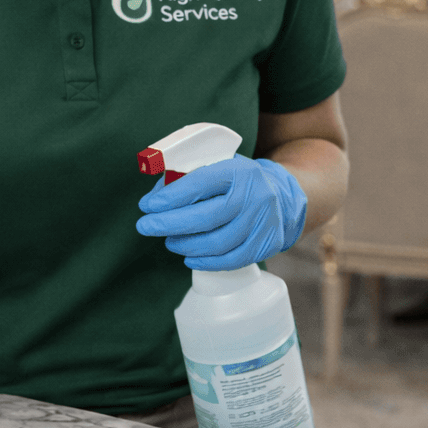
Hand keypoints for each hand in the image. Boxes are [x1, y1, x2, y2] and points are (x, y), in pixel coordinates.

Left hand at [136, 155, 306, 270]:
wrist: (282, 195)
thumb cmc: (237, 181)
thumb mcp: (217, 166)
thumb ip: (186, 177)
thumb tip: (153, 200)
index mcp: (239, 171)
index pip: (199, 184)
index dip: (170, 197)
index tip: (148, 206)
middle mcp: (255, 196)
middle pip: (206, 217)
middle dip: (169, 224)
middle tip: (146, 226)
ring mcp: (264, 222)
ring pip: (217, 243)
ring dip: (185, 244)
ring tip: (169, 241)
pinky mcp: (268, 243)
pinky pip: (232, 260)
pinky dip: (206, 262)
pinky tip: (189, 257)